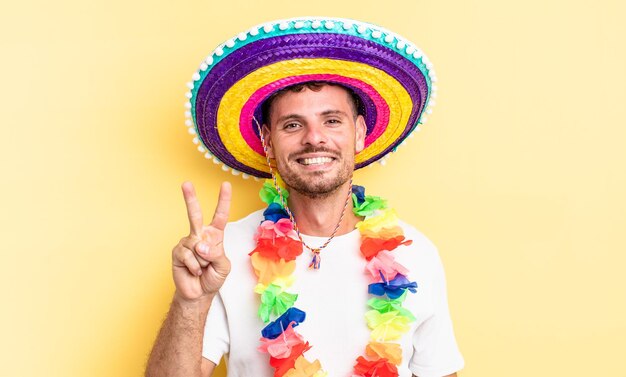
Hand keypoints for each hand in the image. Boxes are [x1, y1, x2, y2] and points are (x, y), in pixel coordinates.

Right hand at [171, 181, 231, 302]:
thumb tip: (199, 245)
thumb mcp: (223, 266)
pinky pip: (189, 256)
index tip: (225, 185)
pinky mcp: (177, 252)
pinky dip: (194, 267)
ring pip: (198, 247)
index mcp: (215, 236)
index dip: (223, 200)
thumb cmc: (213, 277)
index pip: (220, 215)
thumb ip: (216, 253)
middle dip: (190, 198)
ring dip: (203, 262)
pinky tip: (193, 271)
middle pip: (194, 214)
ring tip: (202, 268)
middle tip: (186, 183)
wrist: (199, 293)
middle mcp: (200, 235)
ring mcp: (187, 243)